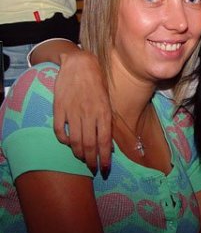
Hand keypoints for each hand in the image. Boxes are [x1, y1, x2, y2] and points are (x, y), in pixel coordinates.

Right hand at [54, 50, 112, 173]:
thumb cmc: (97, 82)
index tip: (105, 168)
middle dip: (92, 160)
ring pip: (75, 141)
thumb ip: (107, 121)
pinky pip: (60, 130)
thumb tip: (108, 144)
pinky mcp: (60, 108)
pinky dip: (64, 140)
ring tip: (82, 158)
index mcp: (103, 112)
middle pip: (90, 144)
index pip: (104, 141)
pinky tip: (68, 142)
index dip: (104, 158)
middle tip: (93, 169)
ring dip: (79, 153)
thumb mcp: (107, 100)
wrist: (79, 63)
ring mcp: (73, 111)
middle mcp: (89, 114)